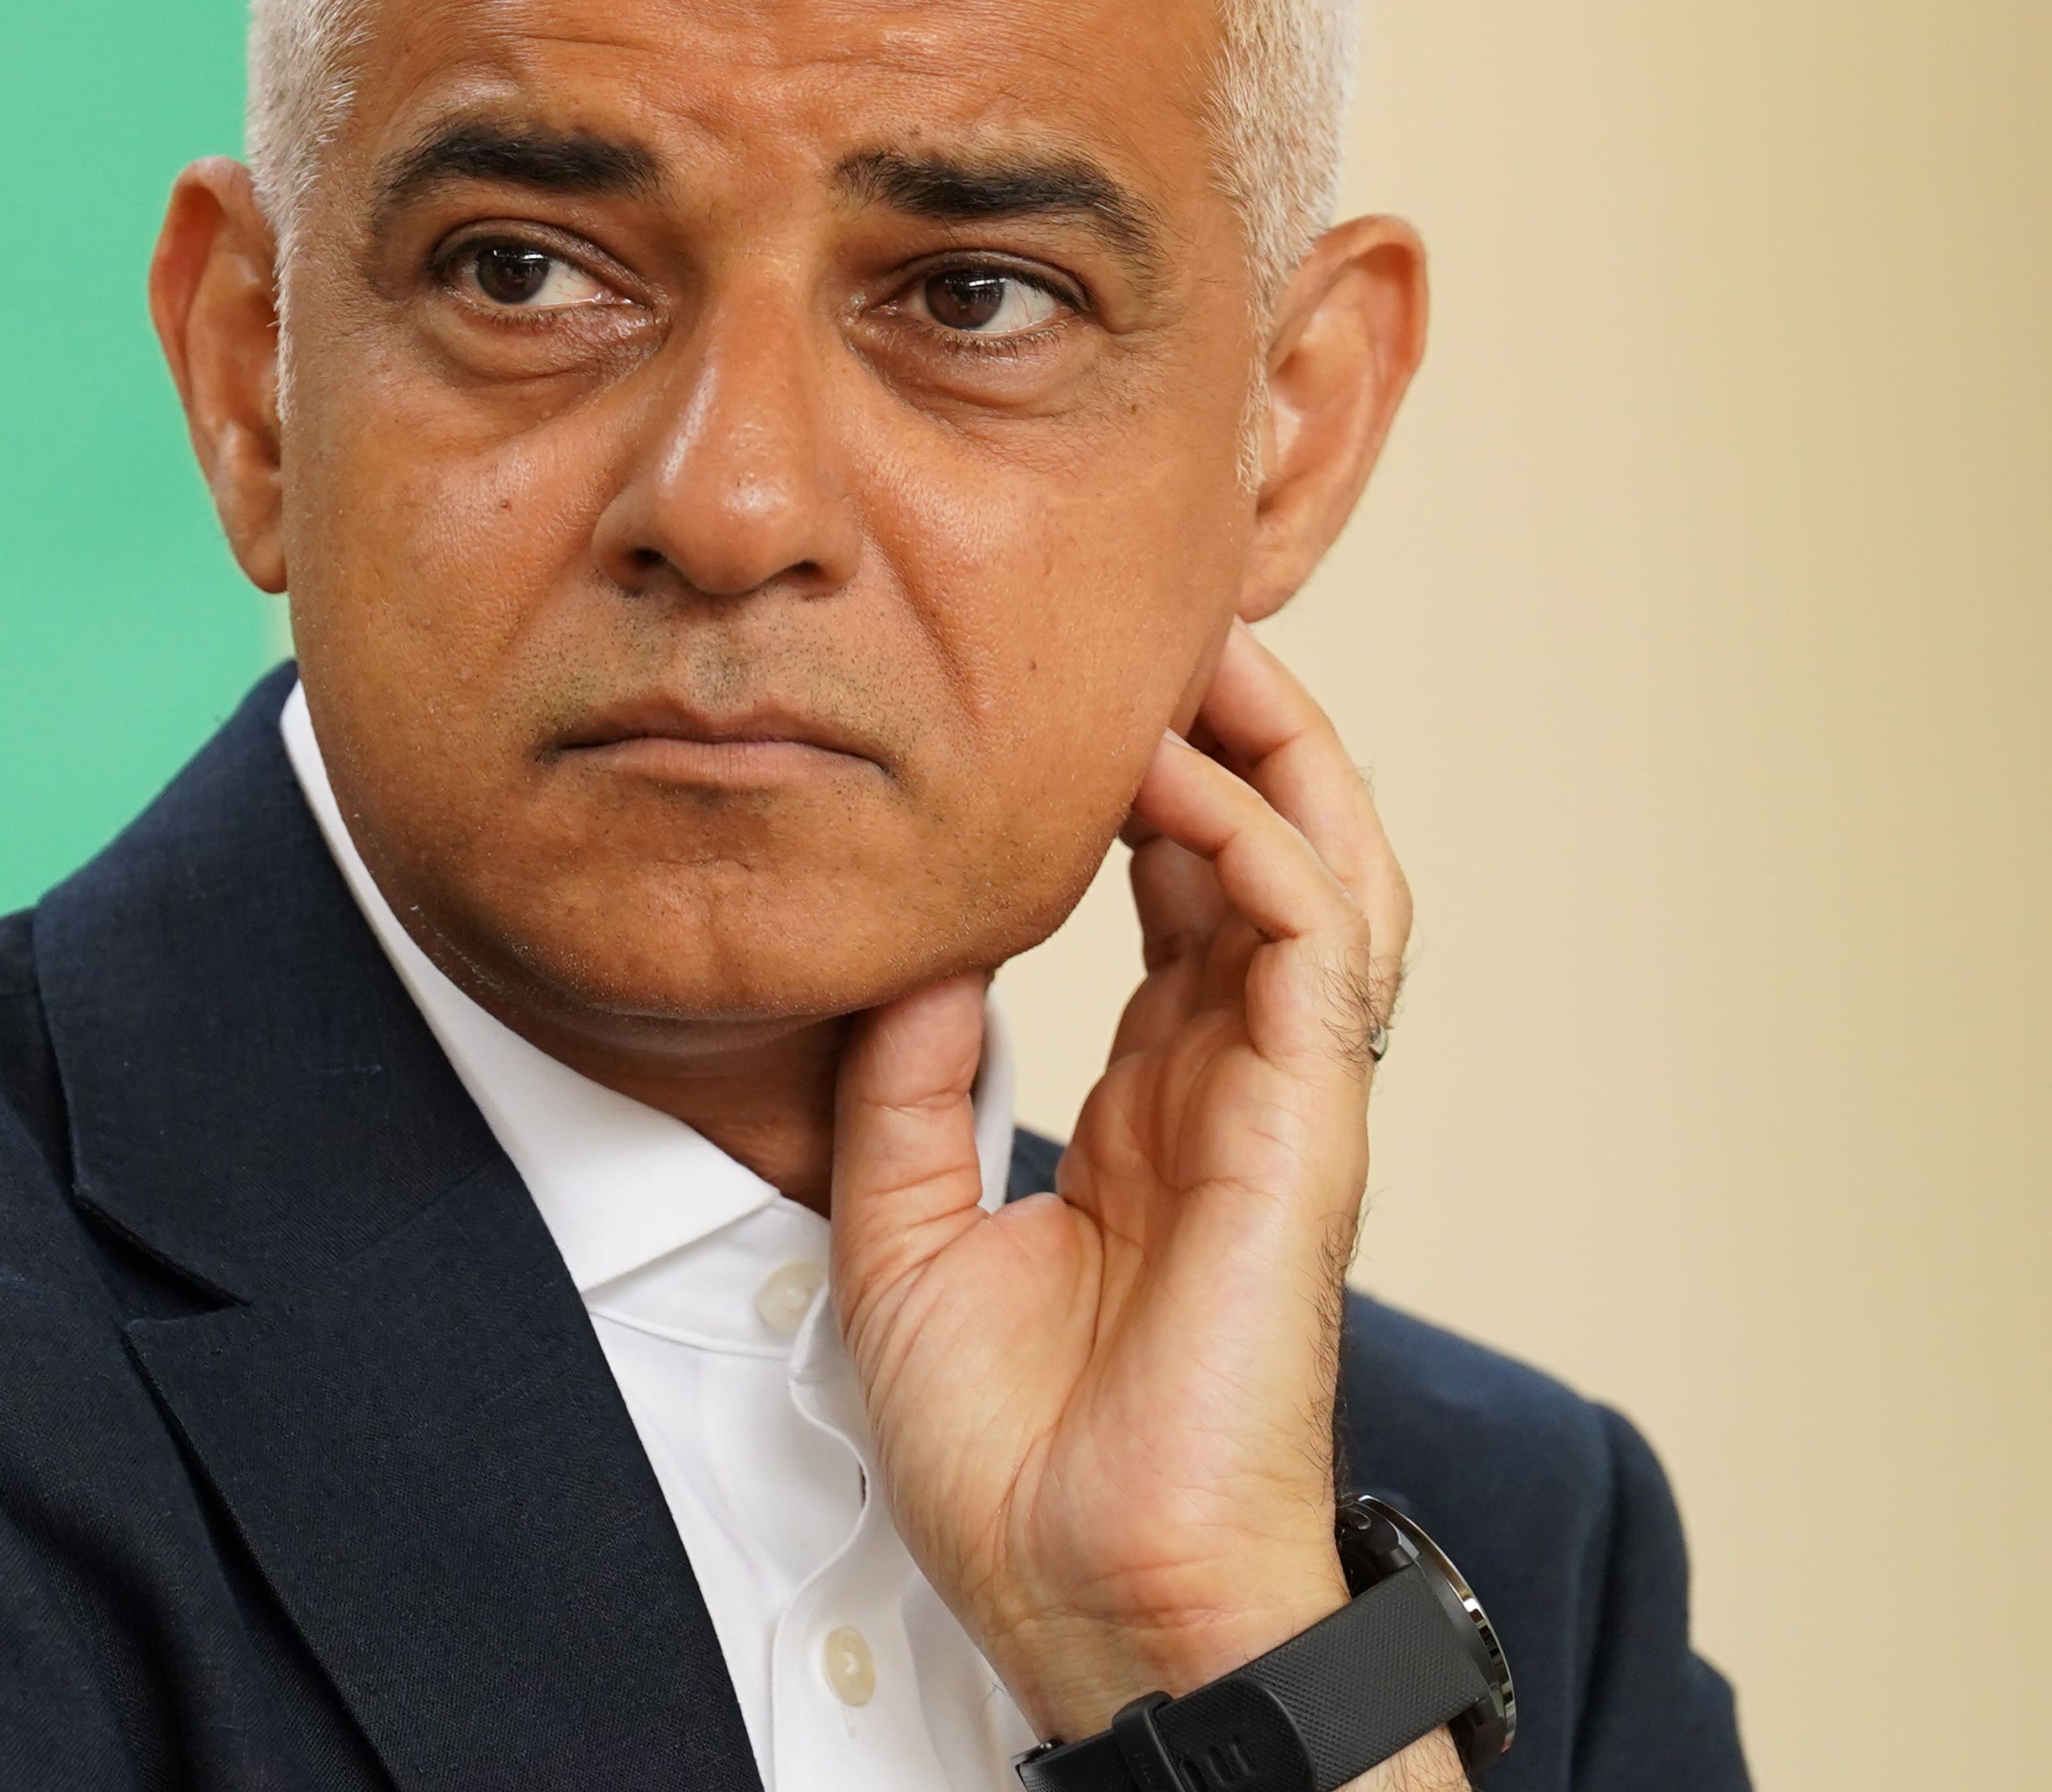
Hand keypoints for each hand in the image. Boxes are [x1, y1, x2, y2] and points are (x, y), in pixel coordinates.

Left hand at [826, 627, 1416, 1750]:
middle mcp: (1228, 1092)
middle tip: (1172, 625)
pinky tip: (1179, 779)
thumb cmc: (1013, 1461)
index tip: (1088, 693)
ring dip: (1272, 753)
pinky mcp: (1301, 1137)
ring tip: (1201, 651)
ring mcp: (1278, 1108)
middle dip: (1237, 731)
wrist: (1078, 1597)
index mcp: (1152, 1113)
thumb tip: (905, 949)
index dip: (1150, 786)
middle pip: (1272, 862)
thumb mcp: (900, 1230)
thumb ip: (905, 1082)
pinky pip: (1308, 951)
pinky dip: (1253, 843)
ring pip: (1324, 878)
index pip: (1180, 904)